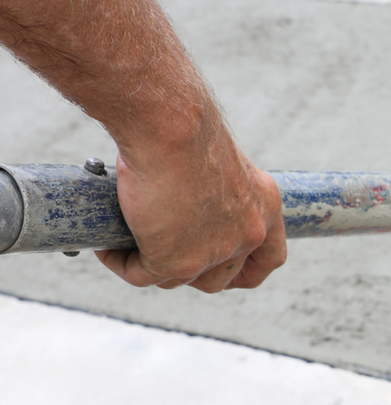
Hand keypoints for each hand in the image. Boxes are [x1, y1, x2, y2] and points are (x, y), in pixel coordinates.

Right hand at [95, 118, 286, 292]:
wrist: (169, 124)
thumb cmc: (183, 126)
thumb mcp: (214, 159)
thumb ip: (209, 190)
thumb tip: (180, 209)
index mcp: (264, 206)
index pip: (269, 259)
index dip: (245, 270)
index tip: (224, 269)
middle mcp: (249, 233)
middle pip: (222, 277)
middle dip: (191, 271)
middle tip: (159, 250)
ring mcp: (214, 252)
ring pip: (180, 280)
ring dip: (152, 267)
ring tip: (127, 244)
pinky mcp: (177, 261)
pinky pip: (143, 275)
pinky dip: (121, 263)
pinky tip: (108, 247)